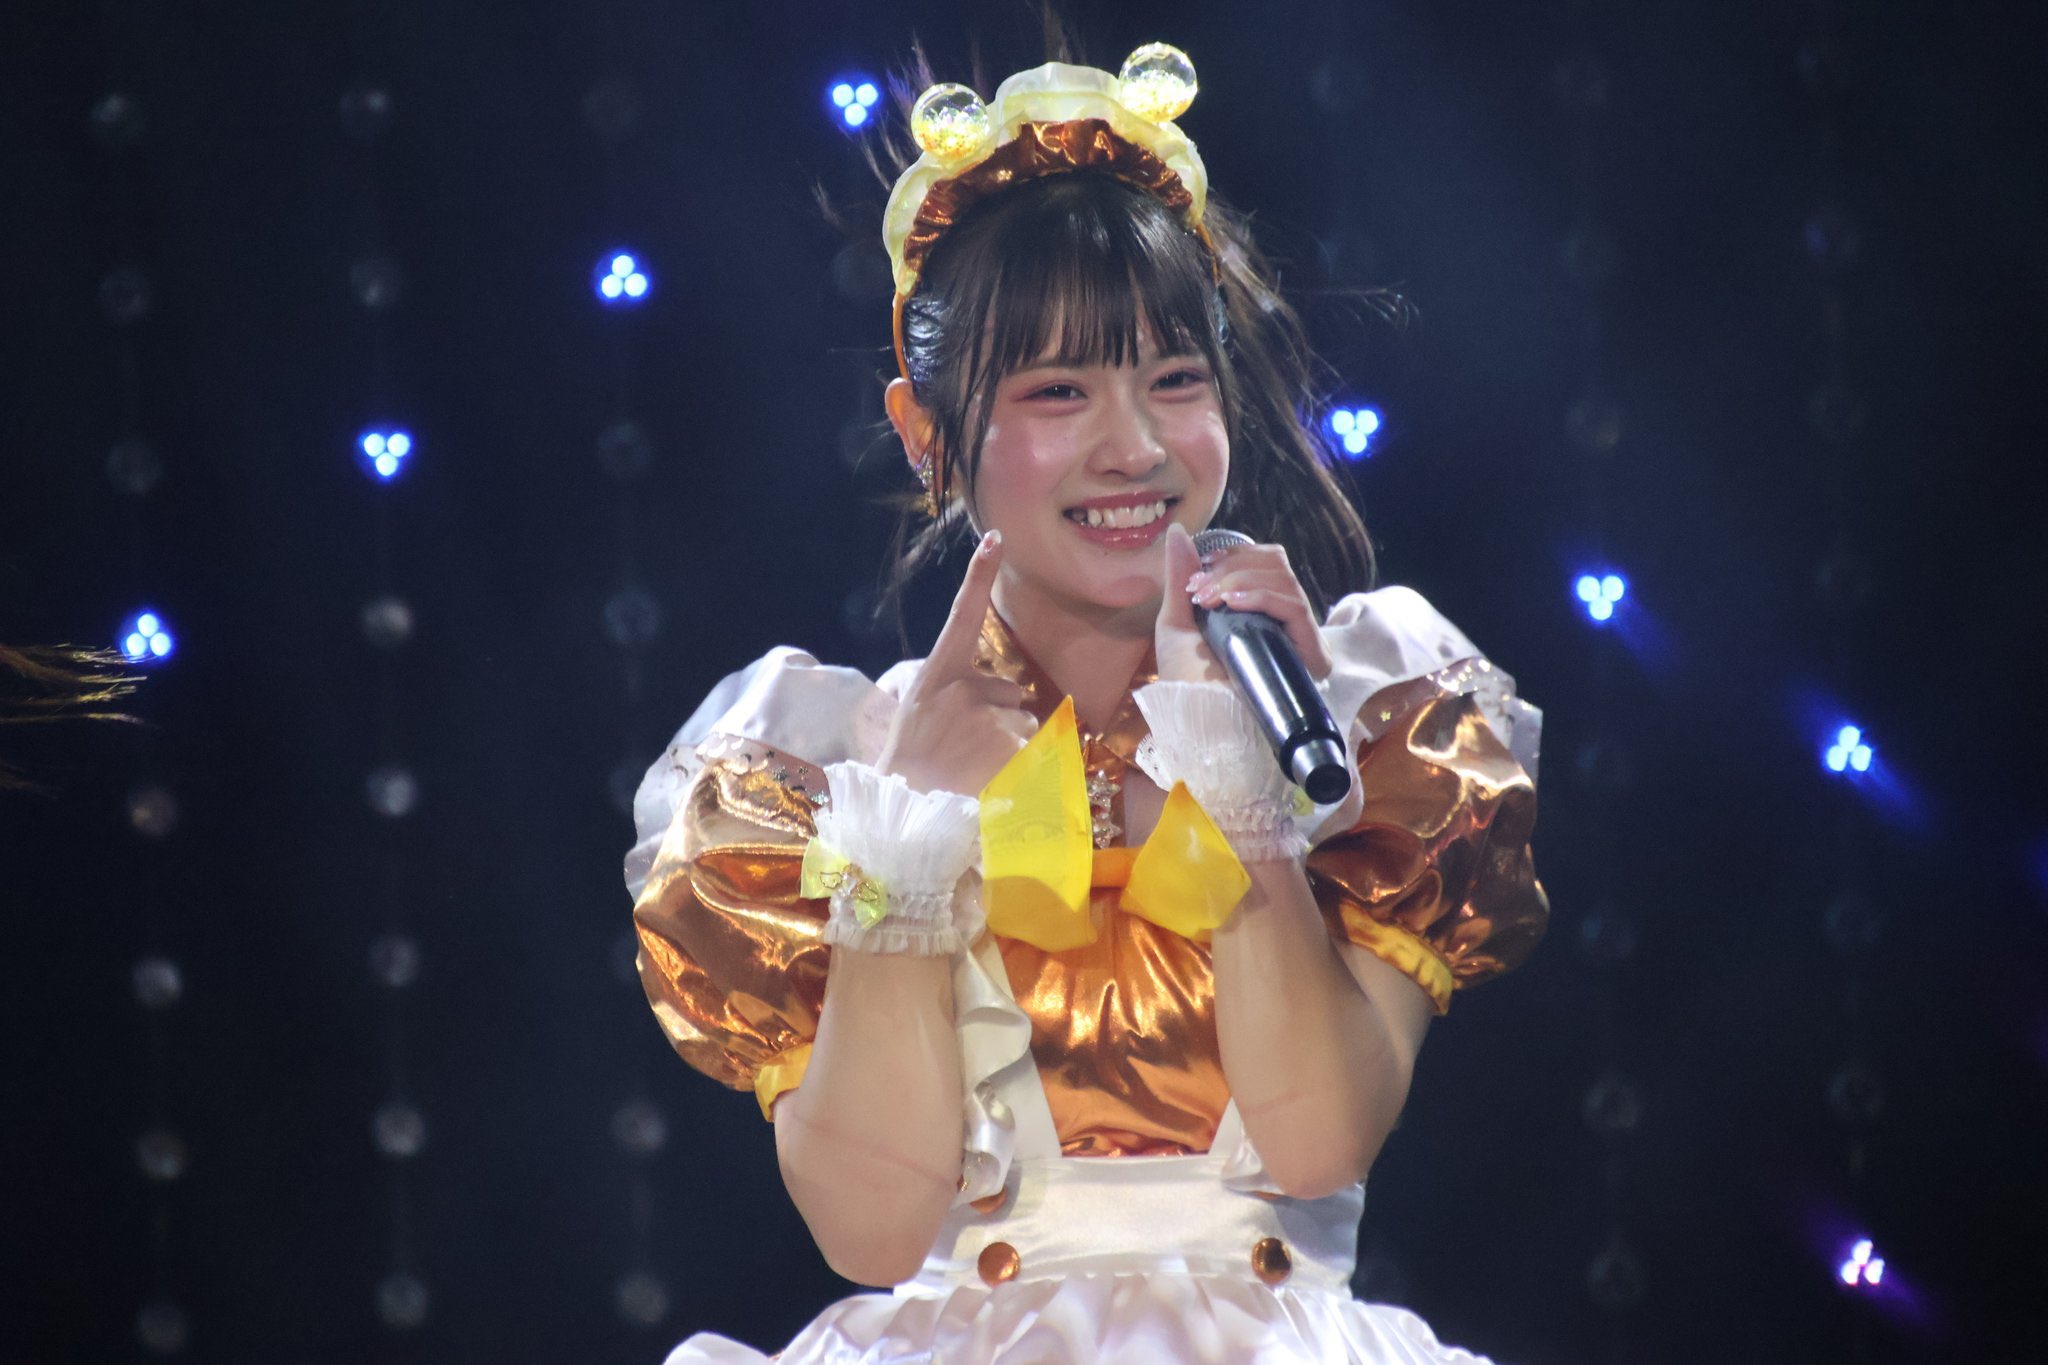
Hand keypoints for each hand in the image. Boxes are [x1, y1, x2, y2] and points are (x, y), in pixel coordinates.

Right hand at [876, 530, 1035, 794]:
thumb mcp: (923, 711)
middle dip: (1000, 717)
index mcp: (937, 673)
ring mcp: (985, 718)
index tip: (995, 538)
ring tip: (972, 766)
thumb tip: (1015, 694)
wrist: (902, 807)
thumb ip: (963, 690)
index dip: (978, 575)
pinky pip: (1033, 749)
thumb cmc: (912, 759)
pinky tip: (989, 778)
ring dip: (1010, 744)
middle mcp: (962, 689)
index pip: (962, 615)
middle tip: (963, 748)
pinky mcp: (1007, 748)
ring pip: (1024, 723)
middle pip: (1011, 693)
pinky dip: (1021, 766)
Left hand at [1159, 523, 1332, 683]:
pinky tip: (1232, 603)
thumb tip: (1178, 532)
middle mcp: (1282, 622)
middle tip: (1200, 590)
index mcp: (1257, 612)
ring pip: (1285, 580)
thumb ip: (1181, 576)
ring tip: (1211, 600)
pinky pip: (1294, 605)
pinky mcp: (1309, 652)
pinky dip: (1260, 596)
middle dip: (1234, 567)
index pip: (1264, 563)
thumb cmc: (1185, 682)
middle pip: (1277, 564)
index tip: (1199, 573)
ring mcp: (1298, 637)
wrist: (1196, 721)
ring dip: (1241, 579)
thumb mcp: (1177, 622)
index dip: (1235, 556)